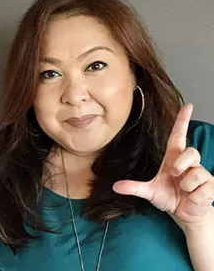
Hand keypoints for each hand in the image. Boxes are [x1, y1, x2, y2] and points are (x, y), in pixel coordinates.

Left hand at [113, 104, 213, 231]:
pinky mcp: (211, 186)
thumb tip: (115, 186)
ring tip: (183, 191)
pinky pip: (202, 188)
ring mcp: (202, 174)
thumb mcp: (150, 192)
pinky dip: (194, 196)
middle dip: (180, 165)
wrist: (185, 214)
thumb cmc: (170, 197)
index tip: (188, 105)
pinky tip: (193, 198)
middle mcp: (189, 163)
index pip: (178, 135)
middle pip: (190, 152)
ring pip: (195, 173)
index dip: (182, 121)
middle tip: (174, 175)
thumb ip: (134, 188)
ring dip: (186, 186)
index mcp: (174, 158)